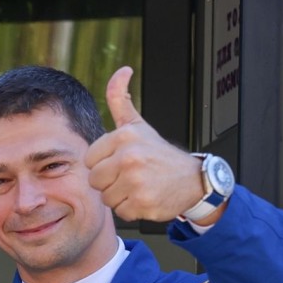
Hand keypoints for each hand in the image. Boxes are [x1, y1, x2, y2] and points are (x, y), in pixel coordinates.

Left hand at [84, 67, 211, 222]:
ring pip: (106, 198)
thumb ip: (120, 100)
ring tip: (139, 186)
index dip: (104, 164)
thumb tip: (121, 71)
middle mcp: (129, 157)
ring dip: (120, 196)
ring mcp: (136, 181)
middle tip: (131, 176)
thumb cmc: (159, 153)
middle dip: (110, 182)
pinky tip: (146, 197)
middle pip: (94, 180)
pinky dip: (132, 209)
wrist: (192, 180)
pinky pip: (120, 211)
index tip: (122, 161)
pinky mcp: (142, 202)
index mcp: (124, 137)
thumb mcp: (138, 125)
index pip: (90, 160)